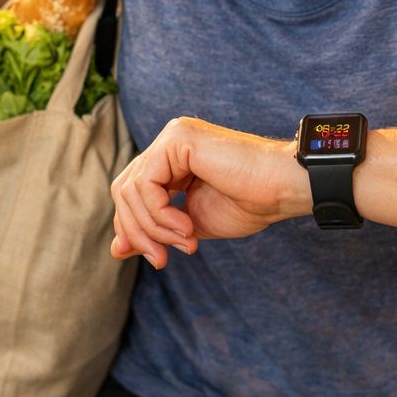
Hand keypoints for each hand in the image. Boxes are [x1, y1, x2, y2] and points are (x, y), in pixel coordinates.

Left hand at [109, 117, 310, 269]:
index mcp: (172, 160)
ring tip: (187, 241)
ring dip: (154, 228)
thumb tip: (116, 249)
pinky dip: (160, 214)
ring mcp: (172, 137)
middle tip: (163, 259)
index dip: (135, 230)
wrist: (280, 189)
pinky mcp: (178, 139)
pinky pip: (146, 184)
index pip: (131, 193)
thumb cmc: (248, 203)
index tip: (158, 259)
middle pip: (124, 191)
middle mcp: (168, 143)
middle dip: (138, 232)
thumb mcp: (189, 226)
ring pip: (131, 190)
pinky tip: (187, 228)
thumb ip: (153, 231)